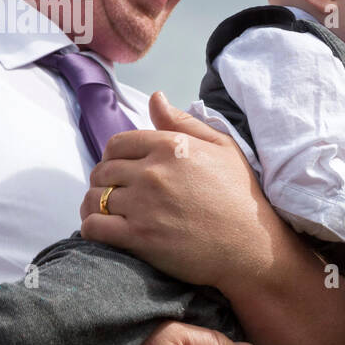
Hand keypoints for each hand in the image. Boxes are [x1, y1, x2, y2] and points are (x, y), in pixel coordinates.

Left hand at [79, 91, 279, 293]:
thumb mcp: (223, 148)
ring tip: (108, 214)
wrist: (253, 247)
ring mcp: (144, 205)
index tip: (122, 171)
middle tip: (116, 195)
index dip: (114, 157)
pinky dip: (91, 229)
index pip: (118, 143)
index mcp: (171, 146)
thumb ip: (184, 122)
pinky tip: (104, 232)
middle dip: (104, 182)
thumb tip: (155, 98)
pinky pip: (93, 227)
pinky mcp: (139, 237)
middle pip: (102, 171)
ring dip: (95, 206)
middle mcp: (153, 172)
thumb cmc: (241, 197)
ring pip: (93, 198)